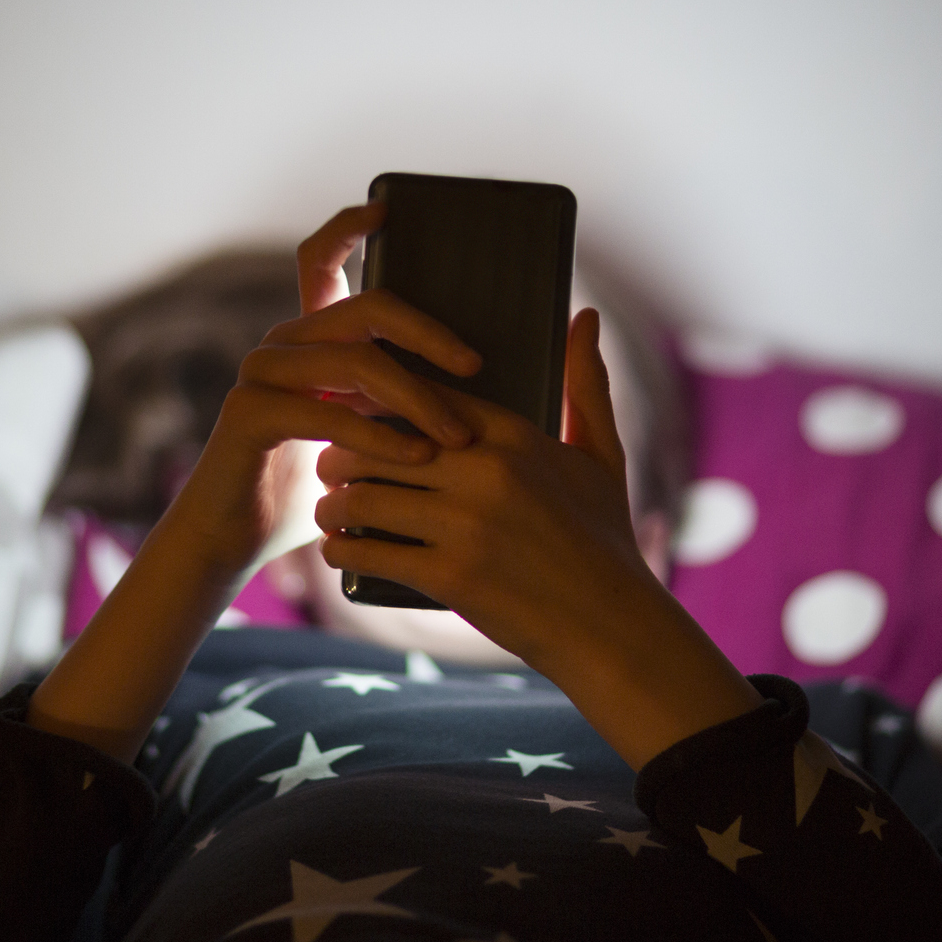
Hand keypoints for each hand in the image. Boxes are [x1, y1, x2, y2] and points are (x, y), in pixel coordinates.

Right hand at [158, 203, 483, 581]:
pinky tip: (416, 454)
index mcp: (308, 341)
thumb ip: (394, 407)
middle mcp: (282, 346)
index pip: (320, 262)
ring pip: (356, 361)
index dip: (349, 228)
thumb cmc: (308, 494)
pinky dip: (380, 435)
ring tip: (458, 436)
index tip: (387, 209)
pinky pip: (328, 412)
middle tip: (476, 366)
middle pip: (366, 309)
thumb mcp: (362, 440)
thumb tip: (472, 388)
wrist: (234, 541)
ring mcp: (260, 374)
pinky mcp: (249, 413)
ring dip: (418, 397)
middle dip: (430, 334)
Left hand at [309, 307, 646, 664]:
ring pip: (363, 495)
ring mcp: (467, 524)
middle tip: (329, 466)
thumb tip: (586, 315)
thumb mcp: (602, 456)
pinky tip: (338, 549)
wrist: (612, 627)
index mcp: (515, 437)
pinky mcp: (450, 575)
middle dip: (343, 455)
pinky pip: (369, 549)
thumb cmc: (606, 541)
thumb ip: (586, 384)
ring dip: (335, 503)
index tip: (356, 414)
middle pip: (378, 443)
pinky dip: (342, 549)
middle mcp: (487, 472)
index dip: (379, 404)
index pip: (421, 397)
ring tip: (330, 508)